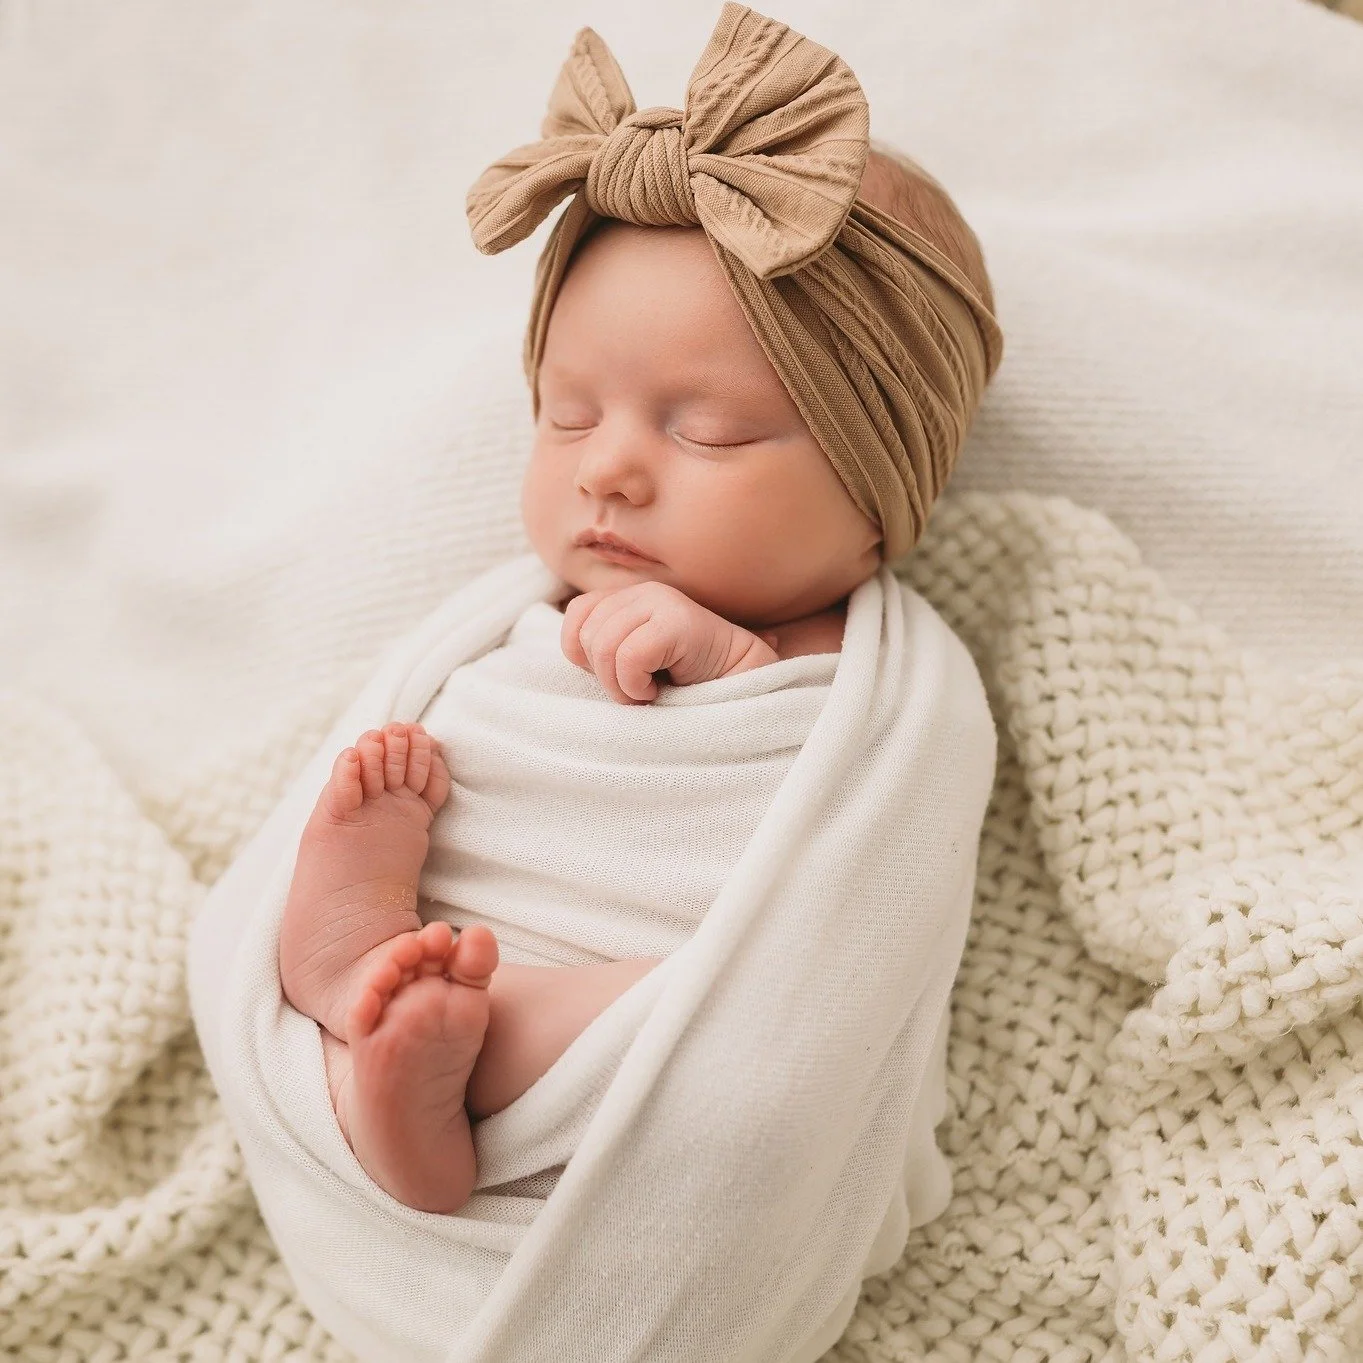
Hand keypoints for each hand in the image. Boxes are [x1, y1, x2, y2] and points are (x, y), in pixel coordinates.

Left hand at [560, 581, 778, 703]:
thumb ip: (603, 648)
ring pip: (604, 647)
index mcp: (627, 598)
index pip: (576, 614)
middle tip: (638, 689)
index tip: (613, 674)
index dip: (581, 652)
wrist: (741, 687)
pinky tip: (662, 688)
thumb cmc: (684, 683)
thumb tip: (570, 652)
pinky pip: (629, 657)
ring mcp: (661, 602)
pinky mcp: (678, 620)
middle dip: (604, 676)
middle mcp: (642, 592)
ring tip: (650, 690)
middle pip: (587, 635)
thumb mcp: (632, 662)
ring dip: (621, 685)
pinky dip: (636, 685)